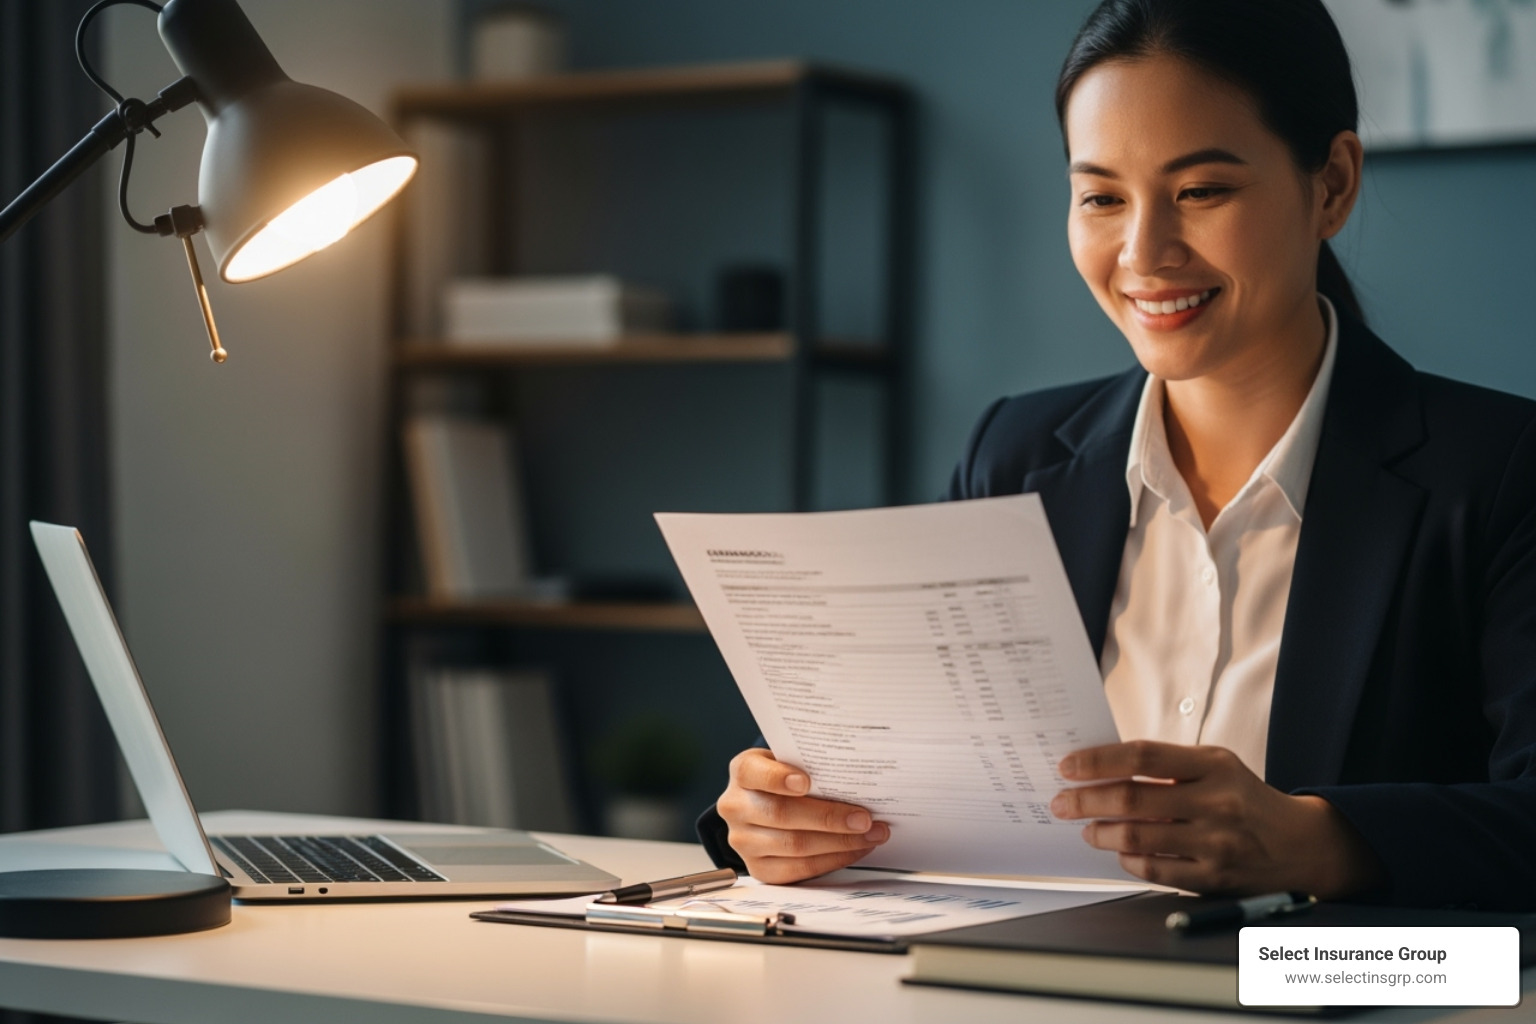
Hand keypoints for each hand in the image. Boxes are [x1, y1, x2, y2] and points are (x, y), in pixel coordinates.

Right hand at [716, 748, 889, 883]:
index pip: (753, 773)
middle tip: (864, 818)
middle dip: (829, 818)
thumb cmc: (785, 778)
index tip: (807, 782)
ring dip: (839, 842)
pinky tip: (854, 849)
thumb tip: (856, 778)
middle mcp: (736, 807)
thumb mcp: (790, 761)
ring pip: (794, 846)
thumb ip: (810, 765)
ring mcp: (744, 841)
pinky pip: (799, 869)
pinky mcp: (759, 868)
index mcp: (743, 772)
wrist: (765, 804)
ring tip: (870, 834)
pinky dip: (832, 859)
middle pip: (782, 815)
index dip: (778, 778)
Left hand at [1049, 740, 1382, 898]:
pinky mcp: (1214, 877)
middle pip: (1132, 800)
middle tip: (1061, 802)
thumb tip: (1102, 768)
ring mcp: (1215, 843)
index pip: (1141, 757)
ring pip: (1138, 838)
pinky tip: (1119, 852)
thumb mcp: (1215, 766)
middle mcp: (1215, 802)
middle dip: (1085, 801)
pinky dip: (1129, 860)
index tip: (1067, 766)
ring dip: (1100, 833)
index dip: (1097, 761)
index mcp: (1212, 765)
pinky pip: (1156, 870)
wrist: (1301, 843)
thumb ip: (1166, 766)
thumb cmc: (1244, 798)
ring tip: (1086, 828)